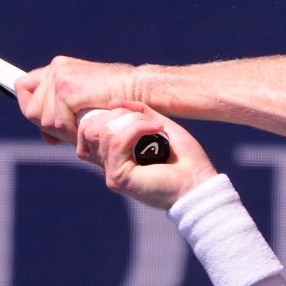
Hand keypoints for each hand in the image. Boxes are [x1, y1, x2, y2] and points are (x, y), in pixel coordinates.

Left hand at [16, 56, 135, 143]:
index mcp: (59, 68)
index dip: (30, 109)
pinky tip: (85, 126)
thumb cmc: (121, 98)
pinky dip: (70, 131)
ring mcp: (60, 77)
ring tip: (83, 127)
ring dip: (61, 130)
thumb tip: (46, 137)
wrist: (139, 89)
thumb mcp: (85, 104)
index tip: (47, 127)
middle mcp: (56, 68)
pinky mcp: (67, 88)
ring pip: (41, 118)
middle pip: (30, 108)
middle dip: (48, 125)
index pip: (24, 87)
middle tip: (71, 130)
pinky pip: (56, 121)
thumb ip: (63, 115)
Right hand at [76, 100, 217, 209]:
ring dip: (132, 120)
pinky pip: (117, 142)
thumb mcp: (158, 126)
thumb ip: (138, 113)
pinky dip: (138, 128)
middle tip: (143, 119)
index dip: (105, 115)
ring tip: (155, 126)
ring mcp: (111, 172)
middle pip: (88, 130)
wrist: (198, 183)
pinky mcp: (118, 177)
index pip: (86, 130)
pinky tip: (158, 129)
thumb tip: (112, 102)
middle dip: (116, 114)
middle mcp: (108, 165)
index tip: (135, 115)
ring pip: (104, 133)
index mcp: (114, 155)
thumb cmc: (184, 159)